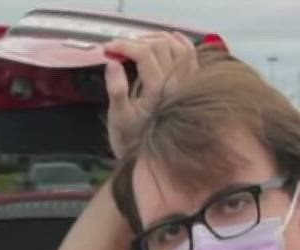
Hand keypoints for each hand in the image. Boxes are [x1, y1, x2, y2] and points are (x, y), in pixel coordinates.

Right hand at [102, 33, 198, 159]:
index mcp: (158, 91)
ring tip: (137, 43)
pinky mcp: (191, 85)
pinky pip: (190, 55)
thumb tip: (112, 62)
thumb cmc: (132, 142)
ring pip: (176, 45)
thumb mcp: (119, 118)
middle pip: (159, 45)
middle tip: (119, 46)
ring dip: (155, 38)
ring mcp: (187, 83)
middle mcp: (177, 83)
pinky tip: (168, 39)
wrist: (154, 161)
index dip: (124, 46)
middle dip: (136, 41)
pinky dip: (179, 42)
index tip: (107, 48)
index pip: (144, 54)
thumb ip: (116, 89)